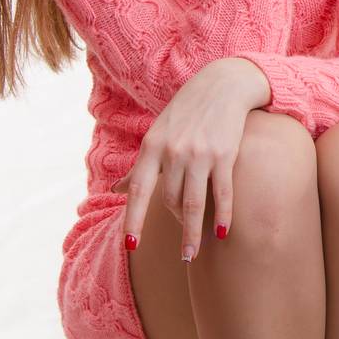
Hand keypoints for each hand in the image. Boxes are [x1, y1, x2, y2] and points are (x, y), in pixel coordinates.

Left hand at [110, 58, 268, 260]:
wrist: (223, 84)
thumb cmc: (186, 112)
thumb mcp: (157, 134)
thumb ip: (139, 166)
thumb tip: (114, 188)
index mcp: (152, 147)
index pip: (138, 190)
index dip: (133, 219)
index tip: (131, 246)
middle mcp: (173, 152)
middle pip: (168, 200)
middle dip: (174, 227)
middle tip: (182, 251)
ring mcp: (199, 153)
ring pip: (193, 202)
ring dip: (193, 233)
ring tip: (193, 254)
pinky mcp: (225, 153)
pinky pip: (222, 192)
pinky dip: (222, 215)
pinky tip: (222, 233)